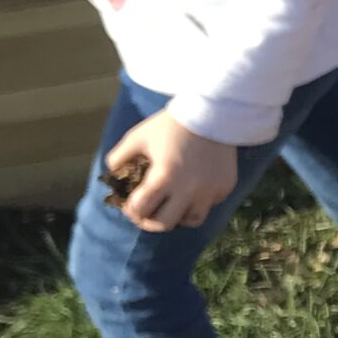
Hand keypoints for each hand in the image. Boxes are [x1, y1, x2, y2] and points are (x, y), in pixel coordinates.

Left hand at [106, 110, 237, 231]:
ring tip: (172, 205)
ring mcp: (210, 191)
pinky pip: (208, 205)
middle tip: (146, 214)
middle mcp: (189, 189)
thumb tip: (113, 173)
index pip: (141, 210)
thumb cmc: (171, 125)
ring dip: (177, 216)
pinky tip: (192, 189)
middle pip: (164, 224)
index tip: (129, 206)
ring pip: (191, 220)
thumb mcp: (138, 137)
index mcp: (165, 176)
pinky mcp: (225, 187)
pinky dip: (197, 202)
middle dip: (149, 221)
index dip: (130, 211)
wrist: (212, 113)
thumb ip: (119, 156)